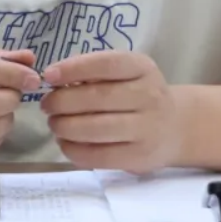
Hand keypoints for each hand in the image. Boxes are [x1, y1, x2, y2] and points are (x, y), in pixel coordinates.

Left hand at [40, 51, 183, 172]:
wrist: (174, 127)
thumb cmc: (138, 94)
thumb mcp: (126, 73)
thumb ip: (95, 72)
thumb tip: (54, 79)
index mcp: (142, 68)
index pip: (106, 64)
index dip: (74, 69)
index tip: (49, 75)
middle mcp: (149, 96)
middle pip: (97, 98)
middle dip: (62, 102)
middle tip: (47, 105)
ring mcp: (147, 128)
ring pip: (96, 129)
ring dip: (65, 127)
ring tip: (54, 124)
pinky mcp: (140, 157)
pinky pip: (100, 156)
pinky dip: (74, 150)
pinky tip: (65, 143)